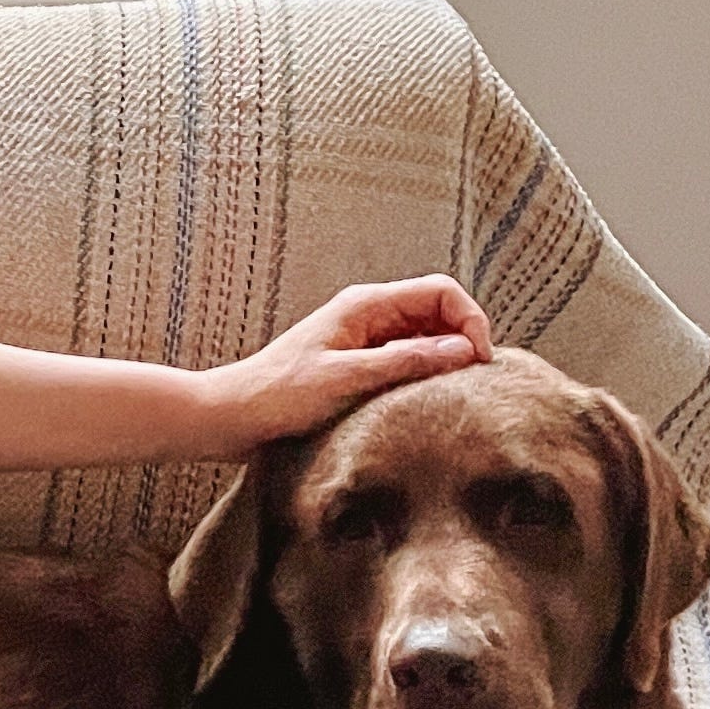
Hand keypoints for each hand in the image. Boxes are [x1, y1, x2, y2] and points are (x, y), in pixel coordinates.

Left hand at [205, 277, 493, 454]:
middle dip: (463, 339)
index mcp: (365, 304)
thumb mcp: (346, 379)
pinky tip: (425, 401)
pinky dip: (423, 374)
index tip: (479, 360)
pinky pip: (405, 360)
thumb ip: (404, 361)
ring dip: (445, 360)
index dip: (470, 319)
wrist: (230, 417)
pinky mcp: (357, 364)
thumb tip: (463, 350)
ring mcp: (364, 339)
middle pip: (438, 312)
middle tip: (473, 382)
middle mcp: (368, 315)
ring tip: (453, 394)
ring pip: (425, 338)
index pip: (441, 291)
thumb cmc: (277, 396)